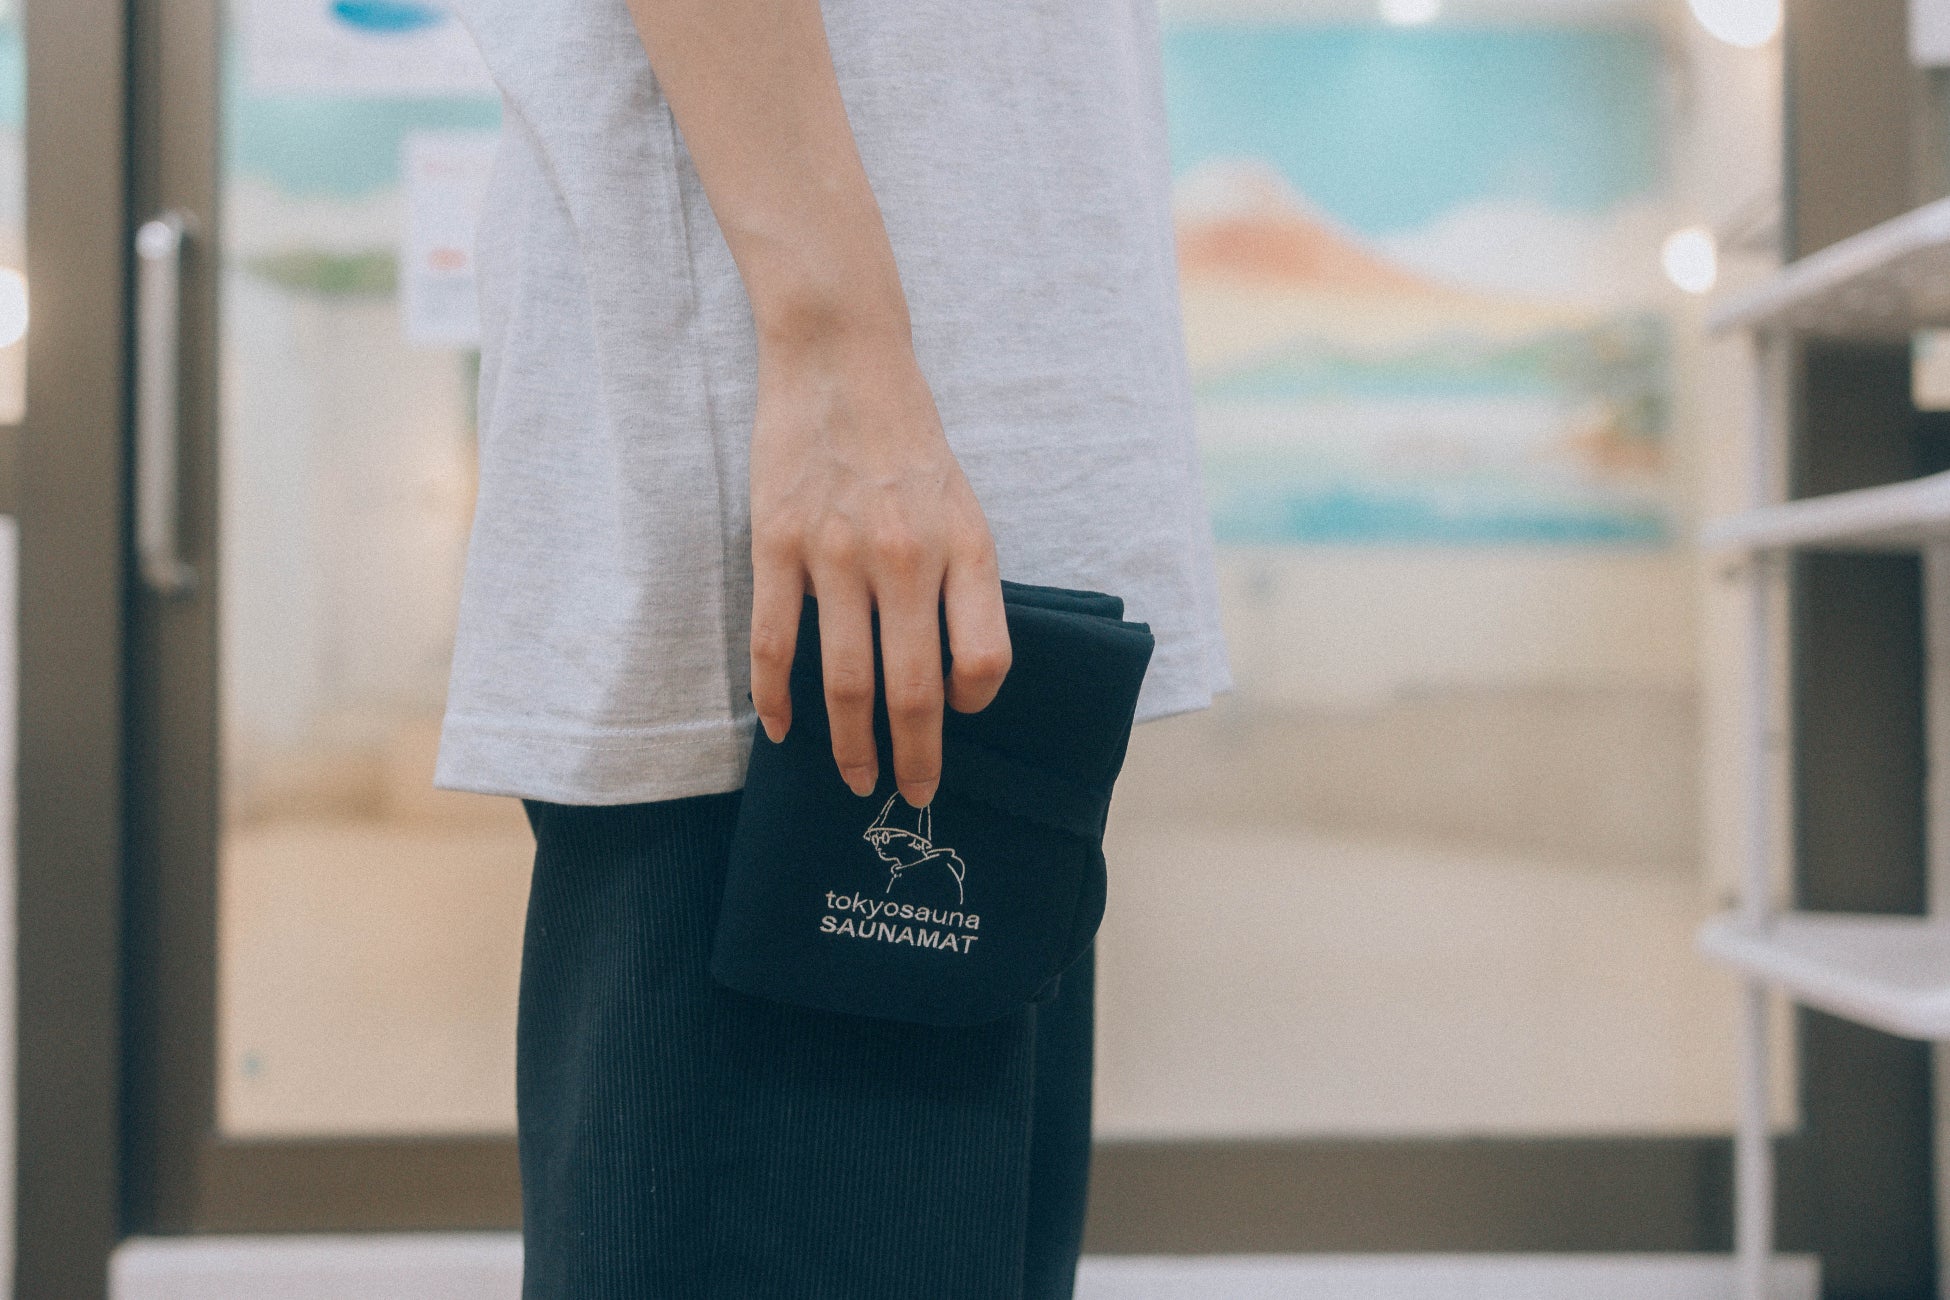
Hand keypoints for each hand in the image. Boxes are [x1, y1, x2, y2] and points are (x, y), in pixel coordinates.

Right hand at [747, 318, 1011, 807]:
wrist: (841, 358)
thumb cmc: (907, 435)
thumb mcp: (962, 500)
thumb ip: (961, 575)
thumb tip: (952, 665)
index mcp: (966, 546)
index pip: (984, 658)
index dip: (974, 701)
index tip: (958, 712)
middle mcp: (908, 557)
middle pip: (913, 690)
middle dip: (915, 756)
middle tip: (914, 795)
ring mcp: (838, 554)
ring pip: (846, 680)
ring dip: (851, 745)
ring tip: (856, 780)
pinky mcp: (778, 545)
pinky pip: (776, 642)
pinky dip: (776, 697)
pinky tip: (781, 731)